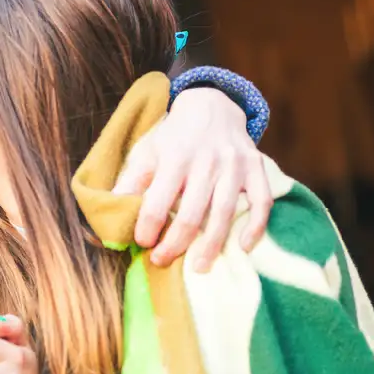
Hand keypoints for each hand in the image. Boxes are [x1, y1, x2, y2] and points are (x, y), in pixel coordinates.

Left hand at [113, 87, 271, 271]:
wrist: (212, 106)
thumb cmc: (175, 137)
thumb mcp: (148, 151)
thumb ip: (132, 180)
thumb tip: (112, 209)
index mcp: (174, 158)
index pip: (157, 202)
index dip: (147, 227)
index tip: (142, 243)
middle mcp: (206, 162)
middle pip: (191, 214)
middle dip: (175, 243)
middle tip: (162, 261)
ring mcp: (234, 165)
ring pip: (224, 213)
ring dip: (211, 245)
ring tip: (199, 267)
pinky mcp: (256, 167)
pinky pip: (262, 201)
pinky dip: (256, 226)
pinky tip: (243, 246)